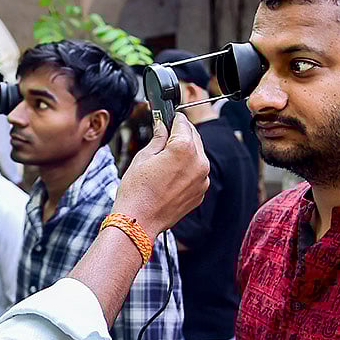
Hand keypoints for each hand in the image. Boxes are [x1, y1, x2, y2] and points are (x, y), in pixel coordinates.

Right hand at [113, 114, 208, 237]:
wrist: (139, 221)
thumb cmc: (137, 192)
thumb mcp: (143, 157)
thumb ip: (158, 138)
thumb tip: (162, 126)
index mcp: (184, 149)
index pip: (182, 123)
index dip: (172, 118)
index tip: (165, 118)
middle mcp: (199, 163)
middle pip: (194, 137)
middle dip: (180, 134)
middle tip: (163, 137)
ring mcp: (202, 179)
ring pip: (197, 155)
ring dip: (185, 152)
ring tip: (164, 160)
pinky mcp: (200, 192)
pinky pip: (196, 173)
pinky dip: (187, 169)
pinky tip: (169, 176)